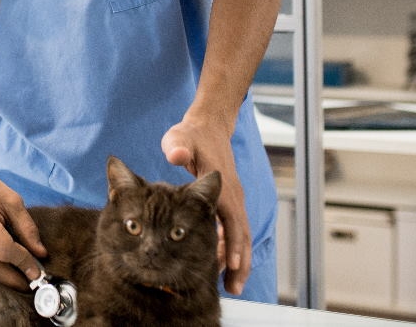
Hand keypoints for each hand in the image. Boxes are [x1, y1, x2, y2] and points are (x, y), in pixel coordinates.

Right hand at [0, 156, 48, 289]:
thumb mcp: (11, 200)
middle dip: (14, 279)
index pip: (5, 251)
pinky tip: (2, 264)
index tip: (37, 273)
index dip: (24, 263)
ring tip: (20, 276)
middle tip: (30, 284)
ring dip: (3, 276)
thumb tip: (40, 254)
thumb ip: (27, 228)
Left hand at [161, 118, 251, 295]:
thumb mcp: (179, 138)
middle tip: (233, 288)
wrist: (208, 127)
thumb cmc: (191, 136)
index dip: (230, 242)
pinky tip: (222, 266)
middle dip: (239, 262)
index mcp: (221, 186)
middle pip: (240, 234)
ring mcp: (233, 200)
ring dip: (237, 260)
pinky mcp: (228, 202)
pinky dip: (230, 249)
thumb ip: (177, 147)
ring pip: (239, 236)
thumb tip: (176, 155)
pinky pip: (232, 230)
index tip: (229, 265)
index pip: (229, 219)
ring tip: (231, 286)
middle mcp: (232, 196)